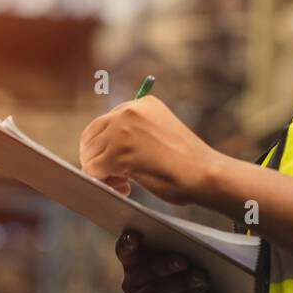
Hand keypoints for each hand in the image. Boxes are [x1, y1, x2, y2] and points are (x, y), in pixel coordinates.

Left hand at [79, 95, 220, 205]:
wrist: (203, 172)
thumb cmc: (187, 161)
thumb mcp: (161, 133)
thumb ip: (137, 133)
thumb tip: (106, 148)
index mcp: (142, 103)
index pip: (105, 122)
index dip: (106, 147)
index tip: (118, 164)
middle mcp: (129, 111)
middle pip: (90, 135)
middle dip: (98, 158)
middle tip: (115, 178)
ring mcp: (122, 130)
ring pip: (89, 153)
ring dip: (102, 173)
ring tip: (123, 185)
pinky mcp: (118, 151)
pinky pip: (93, 169)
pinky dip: (104, 182)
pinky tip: (126, 189)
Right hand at [115, 231, 242, 292]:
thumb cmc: (192, 265)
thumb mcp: (182, 251)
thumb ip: (176, 244)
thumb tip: (186, 241)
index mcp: (133, 259)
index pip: (123, 250)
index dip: (127, 244)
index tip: (136, 237)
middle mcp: (131, 281)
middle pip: (145, 271)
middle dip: (166, 264)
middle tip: (185, 261)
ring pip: (155, 291)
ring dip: (180, 282)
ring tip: (201, 276)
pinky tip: (200, 288)